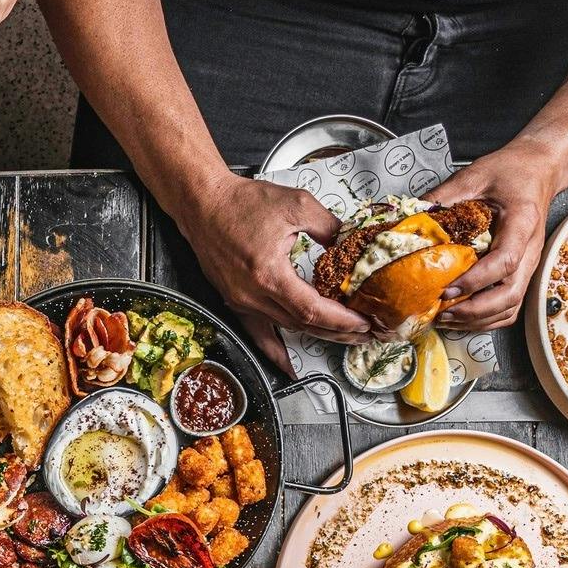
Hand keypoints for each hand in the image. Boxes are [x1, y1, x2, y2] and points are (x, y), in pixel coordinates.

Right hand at [178, 174, 371, 362]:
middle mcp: (252, 295)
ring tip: (343, 336)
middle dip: (338, 332)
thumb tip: (351, 243)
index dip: (341, 320)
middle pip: (302, 325)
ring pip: (285, 329)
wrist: (203, 204)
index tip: (363, 322)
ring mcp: (241, 301)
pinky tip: (288, 365)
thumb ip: (329, 227)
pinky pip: (258, 333)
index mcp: (269, 274)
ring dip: (316, 336)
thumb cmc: (241, 202)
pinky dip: (275, 351)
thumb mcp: (297, 205)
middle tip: (365, 333)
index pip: (312, 310)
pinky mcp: (235, 300)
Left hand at [428, 143, 560, 330]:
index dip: (475, 280)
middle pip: (511, 293)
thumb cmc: (509, 171)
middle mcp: (531, 248)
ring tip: (445, 319)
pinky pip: (511, 305)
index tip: (446, 289)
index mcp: (522, 222)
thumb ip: (442, 197)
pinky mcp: (523, 271)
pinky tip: (461, 317)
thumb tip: (406, 219)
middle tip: (441, 311)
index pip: (504, 261)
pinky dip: (487, 318)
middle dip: (474, 310)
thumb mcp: (473, 176)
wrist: (539, 169)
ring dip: (479, 319)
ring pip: (512, 306)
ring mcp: (530, 263)